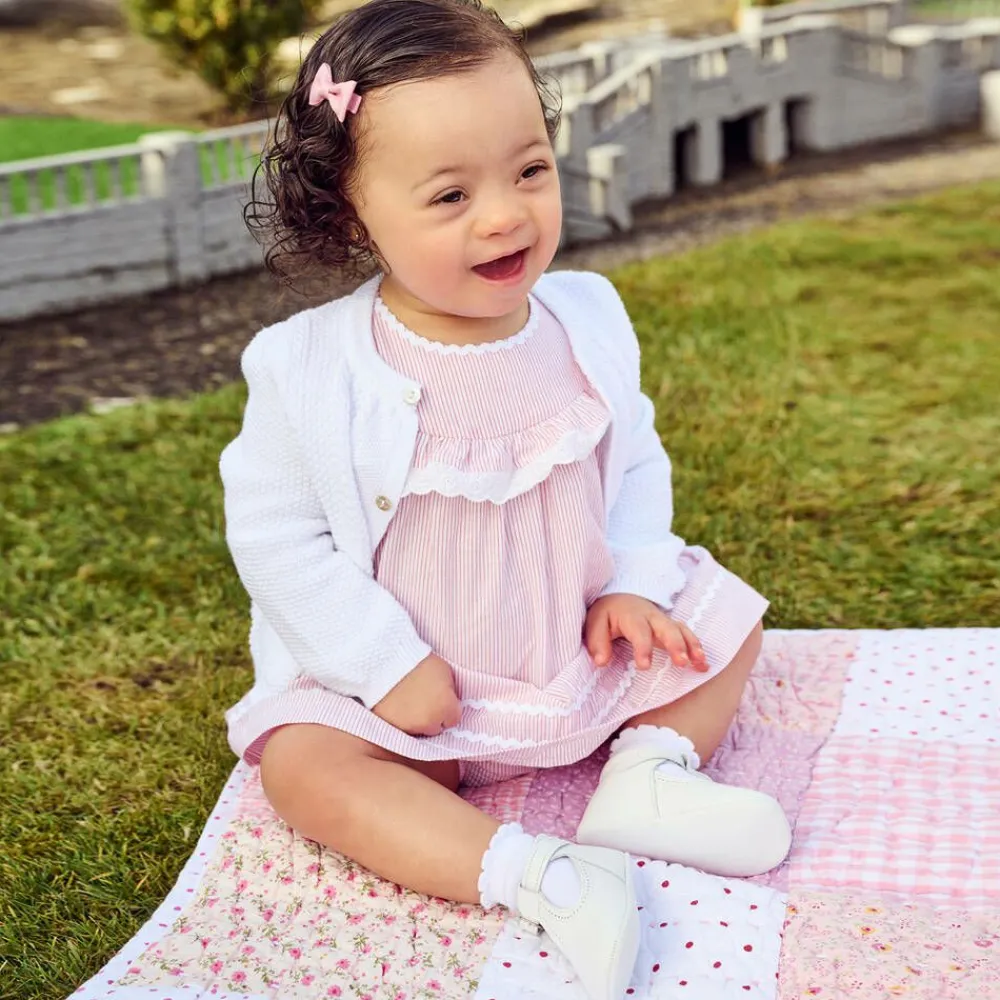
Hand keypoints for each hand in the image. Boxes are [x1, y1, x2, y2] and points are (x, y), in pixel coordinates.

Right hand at [371, 653, 462, 736]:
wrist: (386, 661)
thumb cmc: (418, 661)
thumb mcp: (444, 670)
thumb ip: (450, 690)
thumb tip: (449, 699)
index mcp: (445, 708)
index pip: (454, 719)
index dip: (449, 708)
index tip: (442, 699)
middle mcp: (429, 723)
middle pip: (436, 727)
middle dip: (433, 716)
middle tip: (424, 699)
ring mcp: (408, 728)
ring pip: (418, 729)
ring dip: (417, 720)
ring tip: (409, 701)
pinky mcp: (390, 728)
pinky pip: (400, 727)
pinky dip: (400, 719)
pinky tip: (398, 705)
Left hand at [585, 593, 708, 671]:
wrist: (619, 596)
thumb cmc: (607, 614)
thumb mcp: (595, 623)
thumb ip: (597, 642)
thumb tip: (601, 661)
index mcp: (631, 615)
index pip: (639, 631)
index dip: (643, 648)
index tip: (645, 666)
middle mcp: (651, 616)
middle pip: (667, 628)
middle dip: (676, 644)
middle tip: (682, 663)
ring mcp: (663, 621)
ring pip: (681, 630)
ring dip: (692, 646)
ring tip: (700, 663)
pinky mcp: (670, 627)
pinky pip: (686, 634)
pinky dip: (696, 647)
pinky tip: (703, 663)